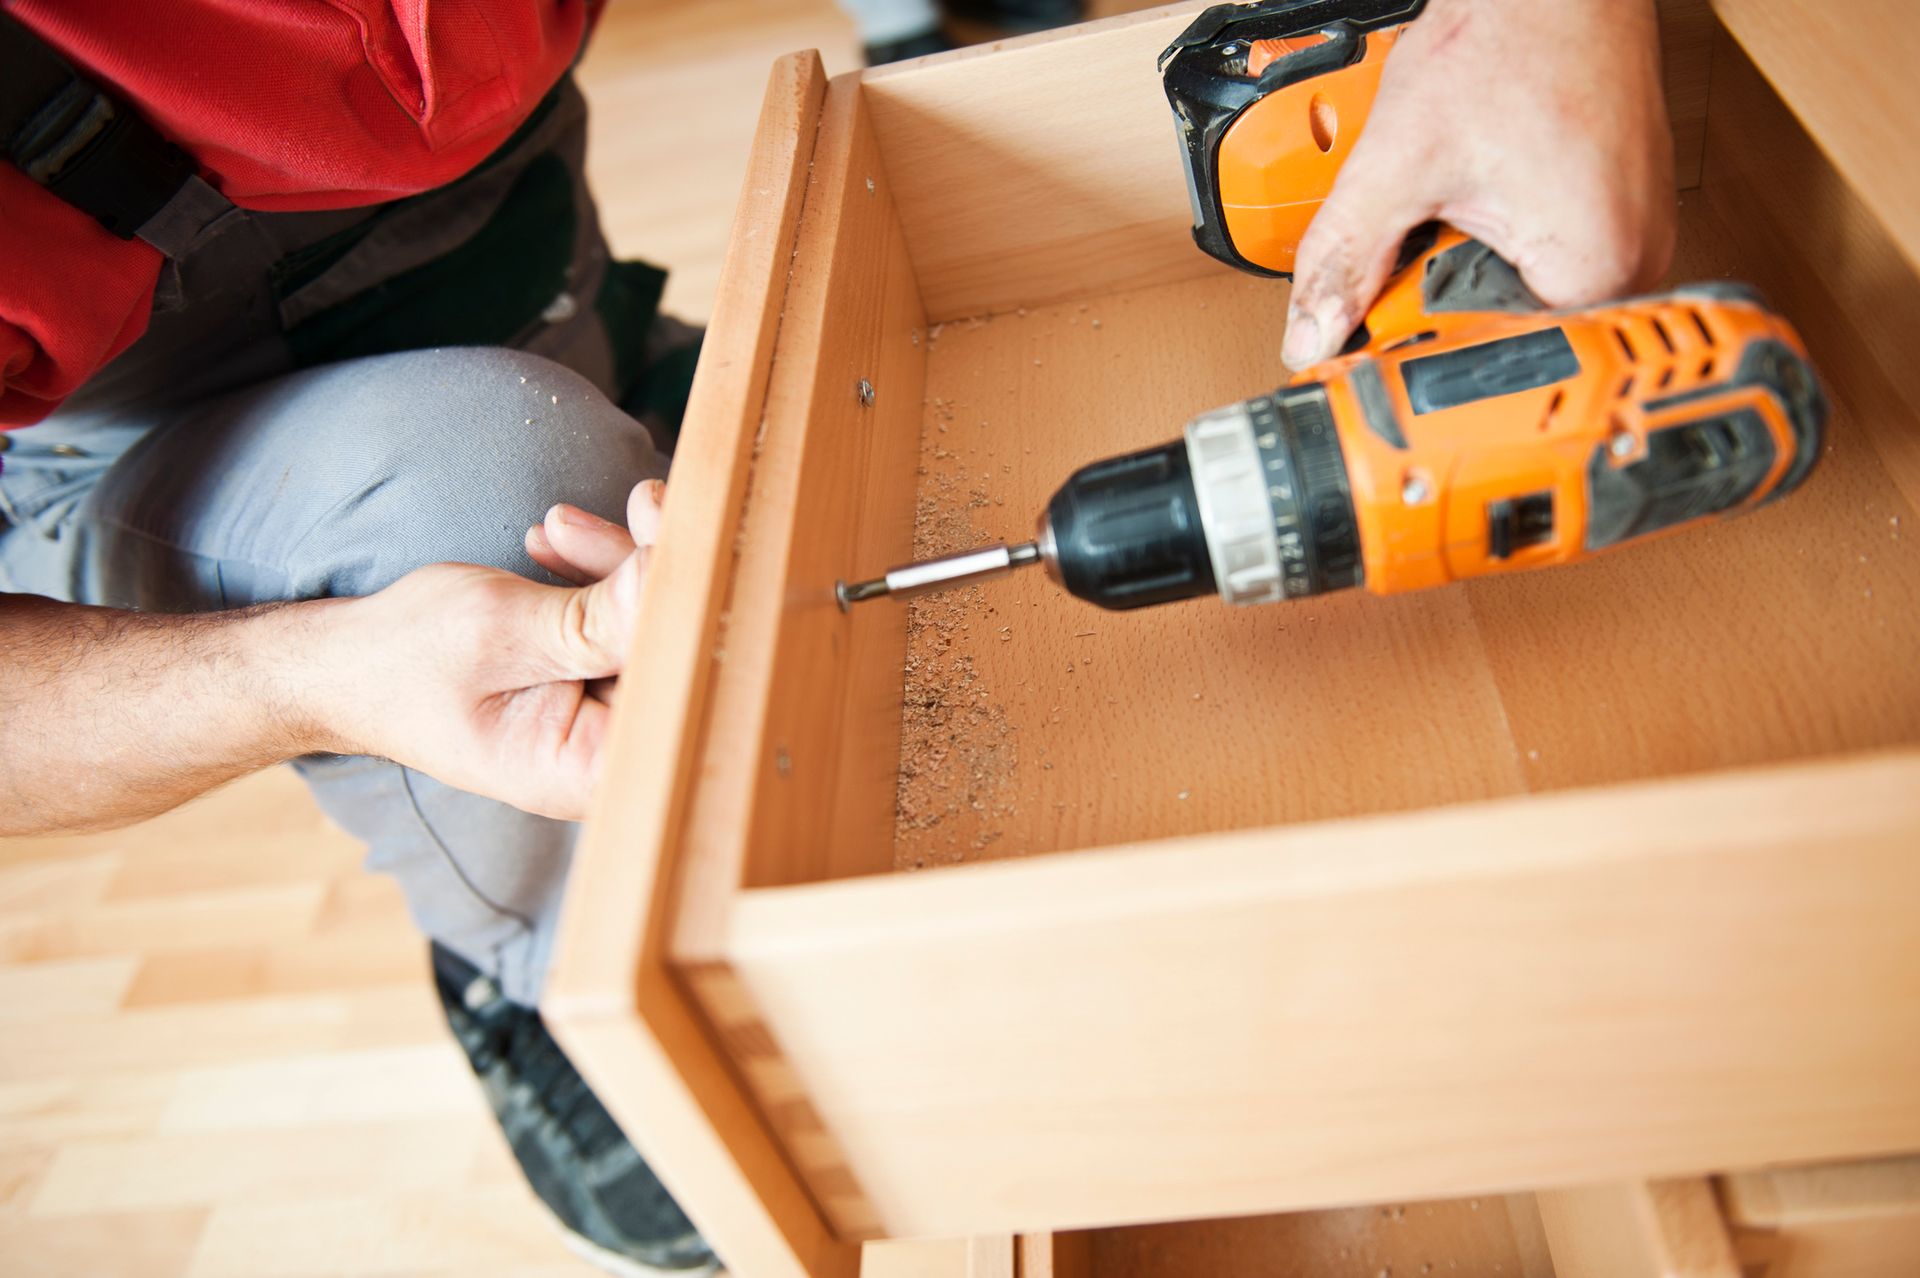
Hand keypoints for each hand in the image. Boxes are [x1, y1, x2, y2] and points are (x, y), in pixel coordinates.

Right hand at [304, 480, 665, 820]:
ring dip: (619, 566)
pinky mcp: (595, 687)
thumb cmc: (405, 660)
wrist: (346, 664)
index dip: (685, 609)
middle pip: (673, 655)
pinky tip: (559, 543)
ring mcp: (605, 722)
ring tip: (562, 523)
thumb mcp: (499, 630)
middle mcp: (610, 758)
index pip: (672, 687)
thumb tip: (671, 578)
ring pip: (651, 632)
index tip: (671, 536)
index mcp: (588, 772)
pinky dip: (600, 580)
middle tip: (639, 502)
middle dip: (650, 574)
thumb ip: (592, 617)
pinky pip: (622, 627)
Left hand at [1282, 0, 1676, 367]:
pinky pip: (1540, 263)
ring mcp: (1633, 242)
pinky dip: (1493, 242)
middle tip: (1424, 227)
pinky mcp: (1617, 218)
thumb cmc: (1510, 42)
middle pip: (1503, 336)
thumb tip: (1311, 337)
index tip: (1381, 327)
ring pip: (1516, 301)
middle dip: (1441, 300)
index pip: (1489, 363)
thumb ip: (1345, 259)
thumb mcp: (1399, 162)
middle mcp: (1634, 267)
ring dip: (1464, 268)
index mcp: (1597, 271)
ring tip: (1461, 194)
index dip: (1422, 350)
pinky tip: (1485, 191)